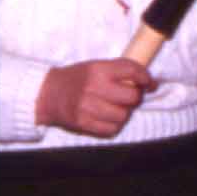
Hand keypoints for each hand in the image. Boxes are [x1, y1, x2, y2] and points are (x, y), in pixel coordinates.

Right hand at [36, 59, 153, 136]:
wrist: (46, 93)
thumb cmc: (77, 78)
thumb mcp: (96, 66)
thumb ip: (120, 70)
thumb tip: (148, 81)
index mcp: (98, 69)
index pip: (133, 71)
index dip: (146, 79)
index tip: (150, 84)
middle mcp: (93, 87)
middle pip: (132, 97)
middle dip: (135, 97)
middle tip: (129, 97)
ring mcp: (87, 107)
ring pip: (124, 115)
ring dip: (124, 112)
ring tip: (116, 107)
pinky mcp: (82, 123)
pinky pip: (111, 129)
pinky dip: (114, 125)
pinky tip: (108, 118)